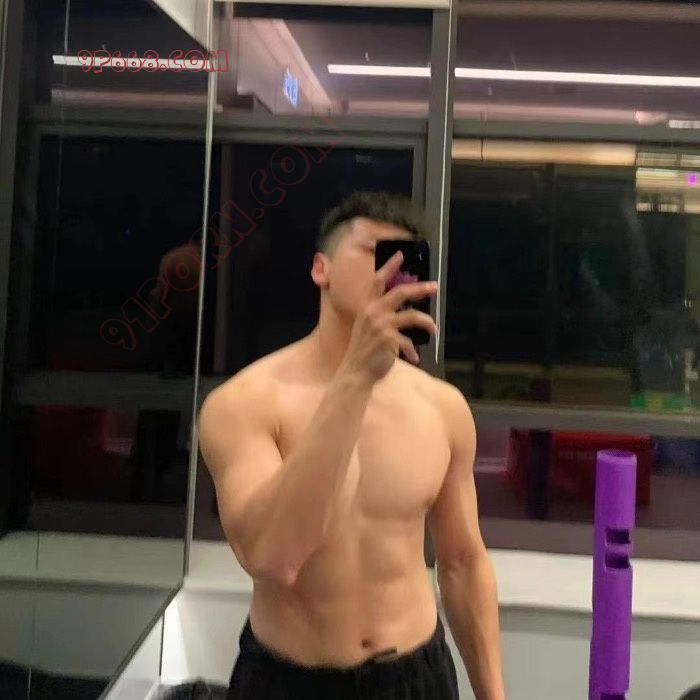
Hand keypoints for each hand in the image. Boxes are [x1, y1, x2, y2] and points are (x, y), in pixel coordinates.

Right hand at [338, 250, 437, 383]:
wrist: (356, 371)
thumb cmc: (364, 349)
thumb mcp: (367, 326)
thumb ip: (380, 314)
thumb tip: (403, 308)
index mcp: (366, 306)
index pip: (378, 281)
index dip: (389, 267)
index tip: (400, 254)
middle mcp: (372, 312)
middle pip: (401, 292)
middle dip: (420, 289)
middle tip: (435, 287)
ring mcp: (380, 326)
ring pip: (412, 316)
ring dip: (427, 322)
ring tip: (434, 328)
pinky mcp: (388, 340)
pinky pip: (409, 342)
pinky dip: (413, 350)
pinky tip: (414, 357)